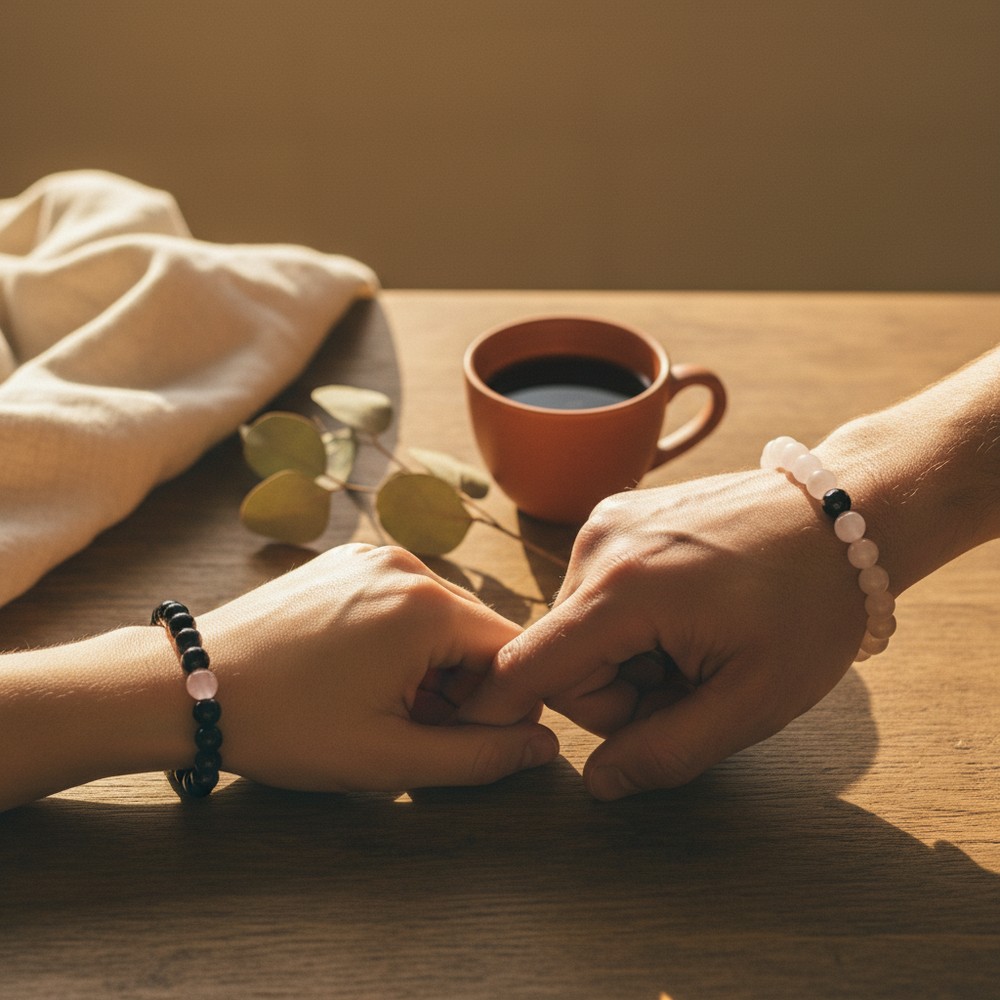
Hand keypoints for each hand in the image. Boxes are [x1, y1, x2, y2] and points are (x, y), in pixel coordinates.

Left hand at [204, 543, 558, 792]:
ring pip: (438, 620)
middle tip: (410, 733)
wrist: (187, 685)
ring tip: (375, 707)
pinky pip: (399, 603)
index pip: (513, 652)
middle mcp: (407, 565)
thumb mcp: (389, 757)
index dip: (504, 707)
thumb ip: (480, 757)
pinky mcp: (344, 562)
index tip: (467, 744)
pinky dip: (398, 643)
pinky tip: (354, 676)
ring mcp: (371, 557)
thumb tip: (544, 746)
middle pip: (475, 634)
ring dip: (428, 669)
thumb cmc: (283, 724)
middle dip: (460, 690)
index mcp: (427, 606)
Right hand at [459, 472, 868, 798]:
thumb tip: (596, 784)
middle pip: (560, 659)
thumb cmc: (810, 605)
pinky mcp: (620, 516)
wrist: (844, 515)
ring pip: (581, 628)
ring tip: (698, 643)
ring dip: (628, 657)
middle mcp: (598, 545)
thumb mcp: (753, 700)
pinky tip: (690, 611)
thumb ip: (667, 752)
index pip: (527, 668)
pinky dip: (633, 619)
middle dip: (616, 694)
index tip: (516, 743)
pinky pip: (599, 592)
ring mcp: (607, 522)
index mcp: (623, 590)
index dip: (511, 714)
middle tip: (692, 685)